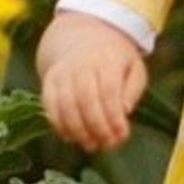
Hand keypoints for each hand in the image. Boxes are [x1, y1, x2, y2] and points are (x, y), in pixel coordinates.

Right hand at [36, 12, 151, 153]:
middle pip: (85, 99)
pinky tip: (71, 137)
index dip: (114, 116)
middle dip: (97, 127)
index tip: (122, 134)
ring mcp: (62, 71)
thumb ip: (133, 89)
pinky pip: (49, 105)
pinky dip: (58, 124)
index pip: (108, 90)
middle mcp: (81, 63)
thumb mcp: (134, 68)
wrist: (83, 38)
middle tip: (108, 145)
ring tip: (91, 145)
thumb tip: (124, 110)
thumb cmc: (115, 60)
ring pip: (65, 104)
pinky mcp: (49, 80)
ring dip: (78, 130)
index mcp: (107, 58)